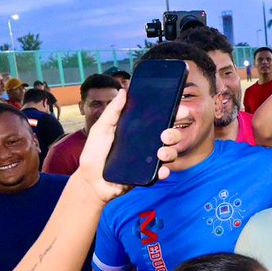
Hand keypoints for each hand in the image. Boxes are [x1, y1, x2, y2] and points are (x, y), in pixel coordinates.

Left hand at [70, 89, 182, 203]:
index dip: (172, 114)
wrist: (91, 179)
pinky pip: (161, 173)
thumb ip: (113, 110)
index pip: (159, 120)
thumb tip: (124, 91)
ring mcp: (149, 160)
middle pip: (170, 136)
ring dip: (170, 152)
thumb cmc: (95, 152)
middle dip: (173, 134)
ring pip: (170, 153)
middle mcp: (147, 143)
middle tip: (164, 135)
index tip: (179, 109)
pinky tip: (161, 170)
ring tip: (160, 154)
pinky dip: (164, 172)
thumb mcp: (102, 128)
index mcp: (139, 130)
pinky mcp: (148, 175)